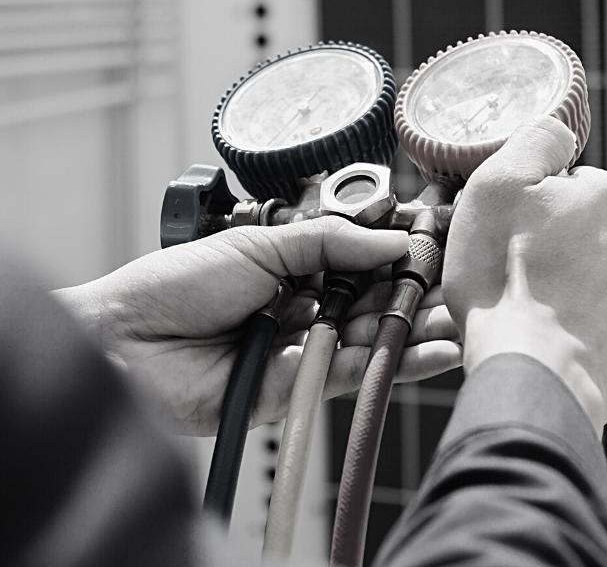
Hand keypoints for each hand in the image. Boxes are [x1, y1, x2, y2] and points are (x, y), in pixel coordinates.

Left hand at [55, 217, 461, 435]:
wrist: (124, 341)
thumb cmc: (177, 283)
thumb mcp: (262, 243)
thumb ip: (331, 242)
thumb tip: (392, 241)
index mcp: (295, 269)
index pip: (362, 264)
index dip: (399, 260)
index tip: (437, 251)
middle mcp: (304, 310)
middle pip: (372, 306)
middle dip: (415, 300)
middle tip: (457, 294)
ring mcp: (302, 351)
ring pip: (369, 343)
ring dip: (413, 335)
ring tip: (455, 325)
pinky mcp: (296, 390)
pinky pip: (349, 375)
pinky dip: (389, 364)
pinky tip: (426, 353)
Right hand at [443, 117, 606, 434]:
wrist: (534, 373)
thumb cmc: (505, 278)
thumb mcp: (498, 185)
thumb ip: (537, 141)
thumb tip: (562, 133)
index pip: (568, 184)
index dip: (532, 206)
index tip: (509, 233)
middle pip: (586, 231)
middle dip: (557, 245)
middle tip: (515, 274)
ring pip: (600, 277)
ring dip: (572, 286)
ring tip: (532, 311)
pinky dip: (585, 328)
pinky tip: (554, 338)